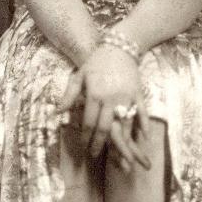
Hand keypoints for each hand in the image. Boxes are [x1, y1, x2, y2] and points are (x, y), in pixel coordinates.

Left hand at [58, 45, 151, 168]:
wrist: (120, 47)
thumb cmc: (97, 61)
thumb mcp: (79, 75)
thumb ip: (69, 94)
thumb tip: (58, 111)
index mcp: (94, 94)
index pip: (88, 122)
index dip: (84, 136)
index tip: (83, 146)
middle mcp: (110, 98)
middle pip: (104, 127)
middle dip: (98, 143)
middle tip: (94, 154)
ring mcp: (126, 97)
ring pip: (123, 124)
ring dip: (120, 142)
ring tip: (116, 154)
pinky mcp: (138, 94)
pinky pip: (142, 113)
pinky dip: (143, 127)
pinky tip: (143, 139)